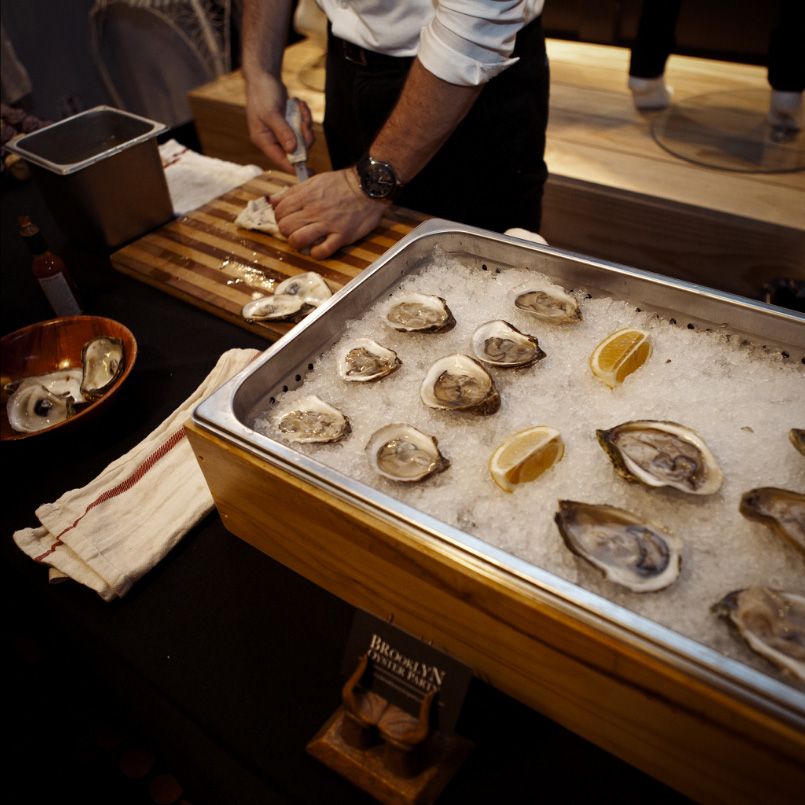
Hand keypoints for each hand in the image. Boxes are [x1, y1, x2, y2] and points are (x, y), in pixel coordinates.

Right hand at [245, 72, 313, 172]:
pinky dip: (304, 116)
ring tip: (300, 107)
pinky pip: (302, 128)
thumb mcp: (272, 113)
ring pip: (302, 139)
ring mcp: (282, 133)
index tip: (310, 173)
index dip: (295, 167)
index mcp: (264, 140)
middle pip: (295, 151)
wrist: (263, 76)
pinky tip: (300, 104)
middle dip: (304, 137)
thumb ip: (283, 132)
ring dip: (305, 124)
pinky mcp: (289, 125)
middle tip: (305, 122)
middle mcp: (272, 140)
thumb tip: (293, 150)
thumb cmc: (262, 94)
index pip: (281, 160)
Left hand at [271, 169, 387, 258]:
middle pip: (285, 227)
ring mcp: (328, 224)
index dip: (280, 218)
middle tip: (295, 231)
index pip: (279, 212)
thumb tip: (272, 201)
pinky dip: (316, 254)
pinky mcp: (342, 235)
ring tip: (304, 242)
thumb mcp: (314, 181)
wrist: (369, 187)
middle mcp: (314, 210)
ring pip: (298, 240)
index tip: (288, 220)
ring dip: (297, 244)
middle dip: (286, 232)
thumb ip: (292, 192)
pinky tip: (319, 249)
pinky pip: (322, 251)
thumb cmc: (342, 184)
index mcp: (306, 196)